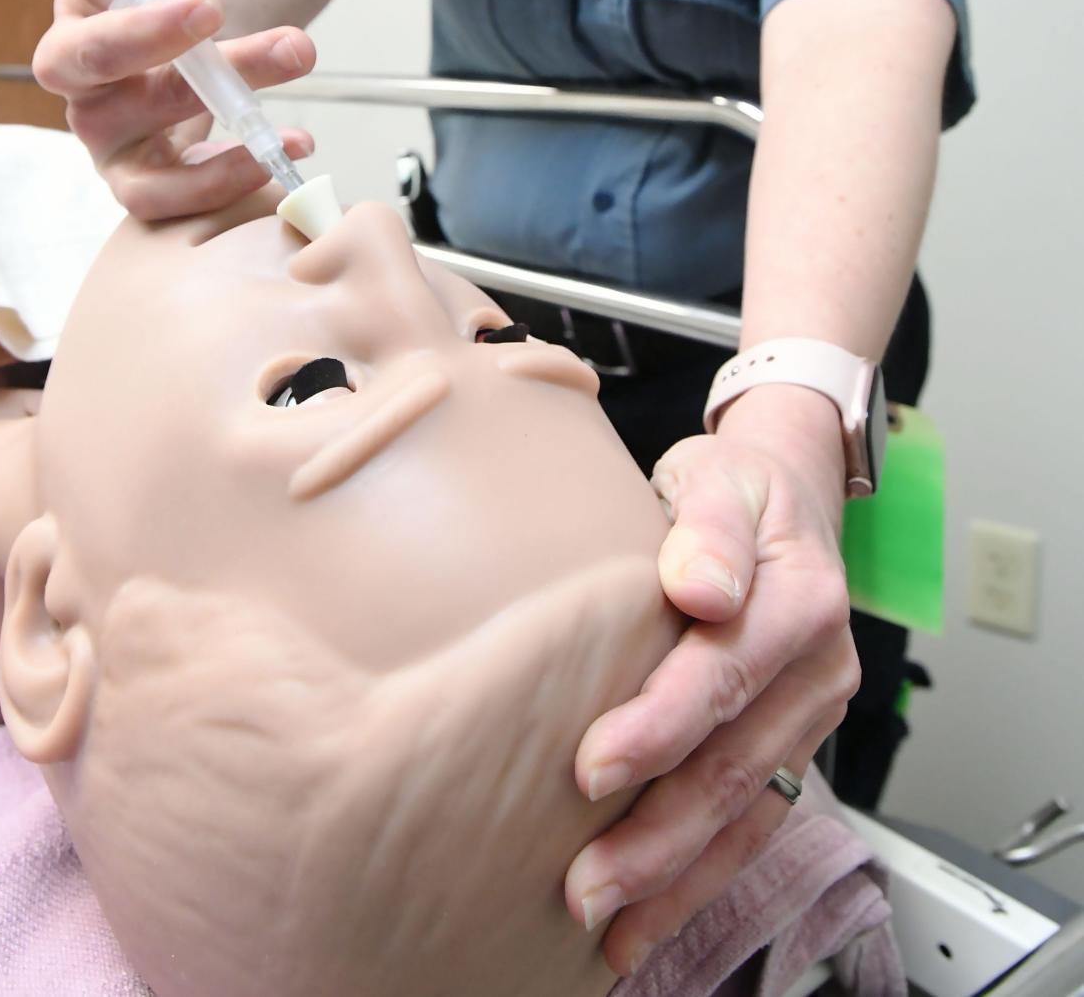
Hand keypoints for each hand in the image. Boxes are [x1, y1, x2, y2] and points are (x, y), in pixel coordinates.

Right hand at [13, 0, 315, 218]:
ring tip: (298, 105)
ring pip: (165, 162)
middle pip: (130, 104)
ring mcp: (121, 157)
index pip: (85, 50)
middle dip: (208, 75)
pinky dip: (237, 178)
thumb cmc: (131, 7)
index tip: (207, 2)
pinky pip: (186, 203)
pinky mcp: (155, 190)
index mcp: (70, 50)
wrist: (166, 54)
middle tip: (283, 43)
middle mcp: (89, 110)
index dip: (142, 34)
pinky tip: (292, 141)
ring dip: (236, 134)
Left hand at [564, 390, 858, 978]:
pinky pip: (754, 826)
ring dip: (677, 878)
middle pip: (736, 764)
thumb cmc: (735, 489)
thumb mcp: (717, 477)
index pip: (727, 672)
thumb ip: (708, 525)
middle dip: (659, 835)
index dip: (662, 725)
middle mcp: (820, 669)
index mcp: (803, 597)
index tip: (592, 766)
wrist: (784, 498)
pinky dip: (702, 879)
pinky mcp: (793, 749)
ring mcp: (811, 718)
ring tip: (610, 928)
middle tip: (585, 885)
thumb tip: (702, 584)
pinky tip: (650, 921)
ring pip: (747, 814)